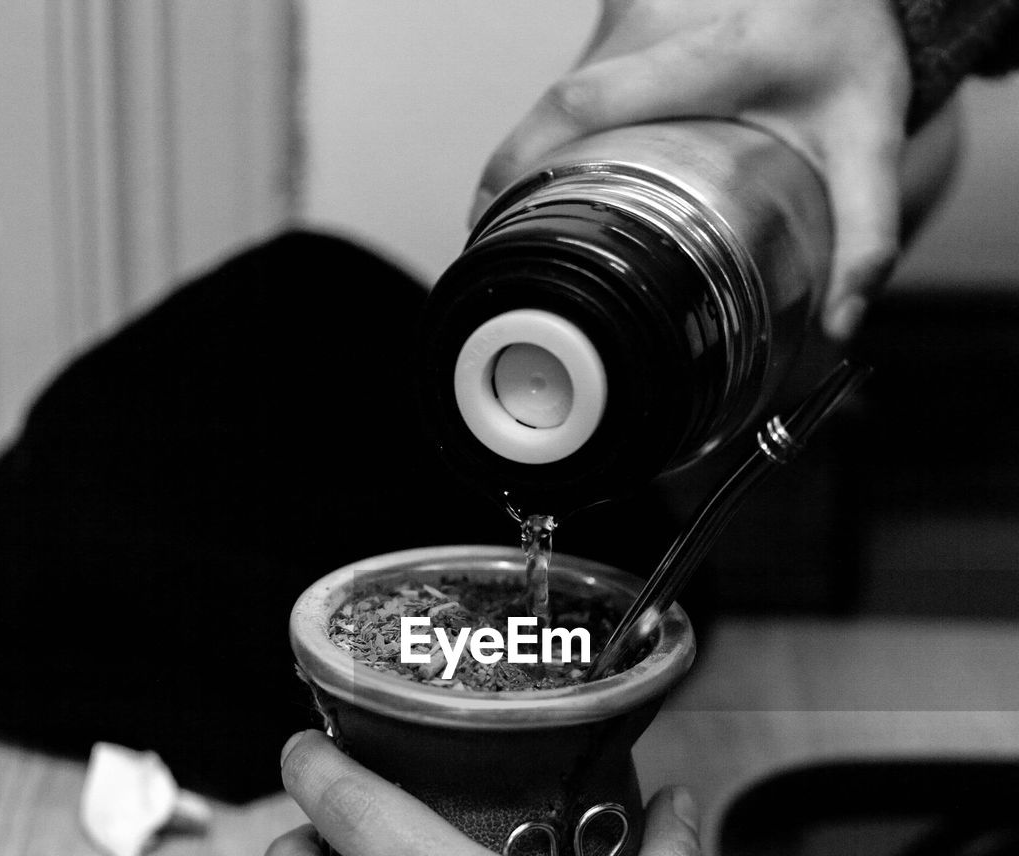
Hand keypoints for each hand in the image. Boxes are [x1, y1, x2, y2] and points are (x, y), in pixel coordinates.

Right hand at [472, 0, 911, 340]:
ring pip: (566, 92)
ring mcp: (635, 5)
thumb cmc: (853, 48)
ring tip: (553, 212)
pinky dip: (571, 128)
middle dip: (525, 176)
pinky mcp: (627, 5)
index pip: (583, 104)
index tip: (488, 219)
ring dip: (552, 153)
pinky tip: (585, 166)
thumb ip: (866, 231)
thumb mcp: (871, 138)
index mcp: (714, 53)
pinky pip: (583, 74)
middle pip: (558, 105)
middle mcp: (660, 17)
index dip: (521, 162)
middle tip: (511, 241)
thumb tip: (842, 322)